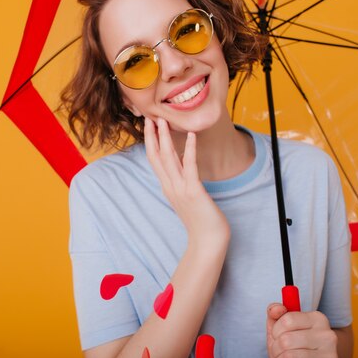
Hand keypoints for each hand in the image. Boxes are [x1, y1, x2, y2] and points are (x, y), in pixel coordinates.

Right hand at [143, 117, 228, 241]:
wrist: (207, 241)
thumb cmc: (200, 221)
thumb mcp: (186, 198)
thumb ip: (181, 182)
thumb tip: (182, 164)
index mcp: (168, 187)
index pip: (155, 160)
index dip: (151, 141)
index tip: (149, 125)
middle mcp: (170, 186)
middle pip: (156, 156)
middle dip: (152, 136)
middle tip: (150, 117)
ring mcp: (180, 189)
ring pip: (168, 159)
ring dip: (165, 138)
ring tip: (163, 121)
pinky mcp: (193, 191)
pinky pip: (190, 167)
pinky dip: (190, 150)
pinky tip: (191, 136)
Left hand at [266, 303, 337, 357]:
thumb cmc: (294, 346)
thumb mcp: (282, 327)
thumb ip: (276, 314)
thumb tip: (276, 309)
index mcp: (318, 319)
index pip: (287, 320)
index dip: (275, 331)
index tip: (278, 335)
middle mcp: (327, 334)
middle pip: (286, 340)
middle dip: (276, 348)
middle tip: (280, 351)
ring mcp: (329, 353)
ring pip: (289, 356)